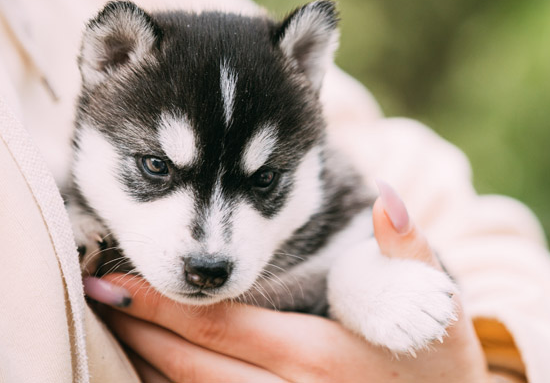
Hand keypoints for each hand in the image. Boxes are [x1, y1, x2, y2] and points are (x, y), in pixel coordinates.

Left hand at [85, 181, 488, 381]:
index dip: (161, 303)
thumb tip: (388, 198)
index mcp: (317, 356)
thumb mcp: (435, 304)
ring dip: (147, 364)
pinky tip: (156, 371)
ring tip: (115, 327)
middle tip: (95, 294)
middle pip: (192, 365)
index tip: (113, 279)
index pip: (221, 327)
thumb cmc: (439, 362)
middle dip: (140, 330)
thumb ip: (407, 251)